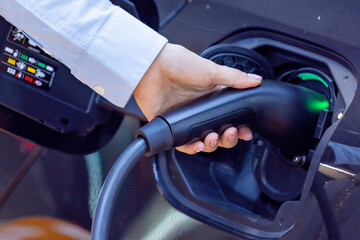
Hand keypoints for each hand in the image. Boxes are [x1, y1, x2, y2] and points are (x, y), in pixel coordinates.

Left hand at [133, 43, 261, 153]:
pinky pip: (183, 144)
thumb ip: (234, 78)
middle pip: (218, 133)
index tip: (246, 132)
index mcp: (211, 98)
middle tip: (232, 133)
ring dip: (212, 144)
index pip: (229, 118)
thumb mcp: (211, 71)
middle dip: (228, 138)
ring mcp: (185, 119)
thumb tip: (256, 80)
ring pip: (202, 141)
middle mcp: (199, 111)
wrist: (152, 66)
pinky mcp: (170, 126)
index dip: (238, 127)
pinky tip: (198, 145)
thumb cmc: (179, 63)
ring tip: (214, 138)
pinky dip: (192, 148)